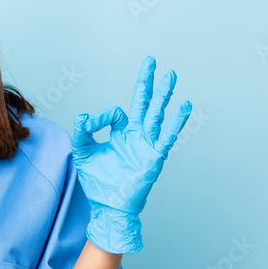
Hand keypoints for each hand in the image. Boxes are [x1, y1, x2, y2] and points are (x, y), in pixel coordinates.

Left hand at [71, 56, 191, 253]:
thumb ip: (82, 132)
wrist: (109, 207)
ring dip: (163, 95)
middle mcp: (136, 136)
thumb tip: (83, 116)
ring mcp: (147, 144)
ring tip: (171, 76)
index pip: (116, 113)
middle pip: (143, 103)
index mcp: (121, 133)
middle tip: (151, 61)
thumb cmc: (98, 182)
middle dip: (146, 82)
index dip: (101, 116)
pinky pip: (167, 136)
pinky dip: (176, 121)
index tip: (89, 124)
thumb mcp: (83, 152)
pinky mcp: (154, 156)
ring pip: (157, 114)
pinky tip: (185, 106)